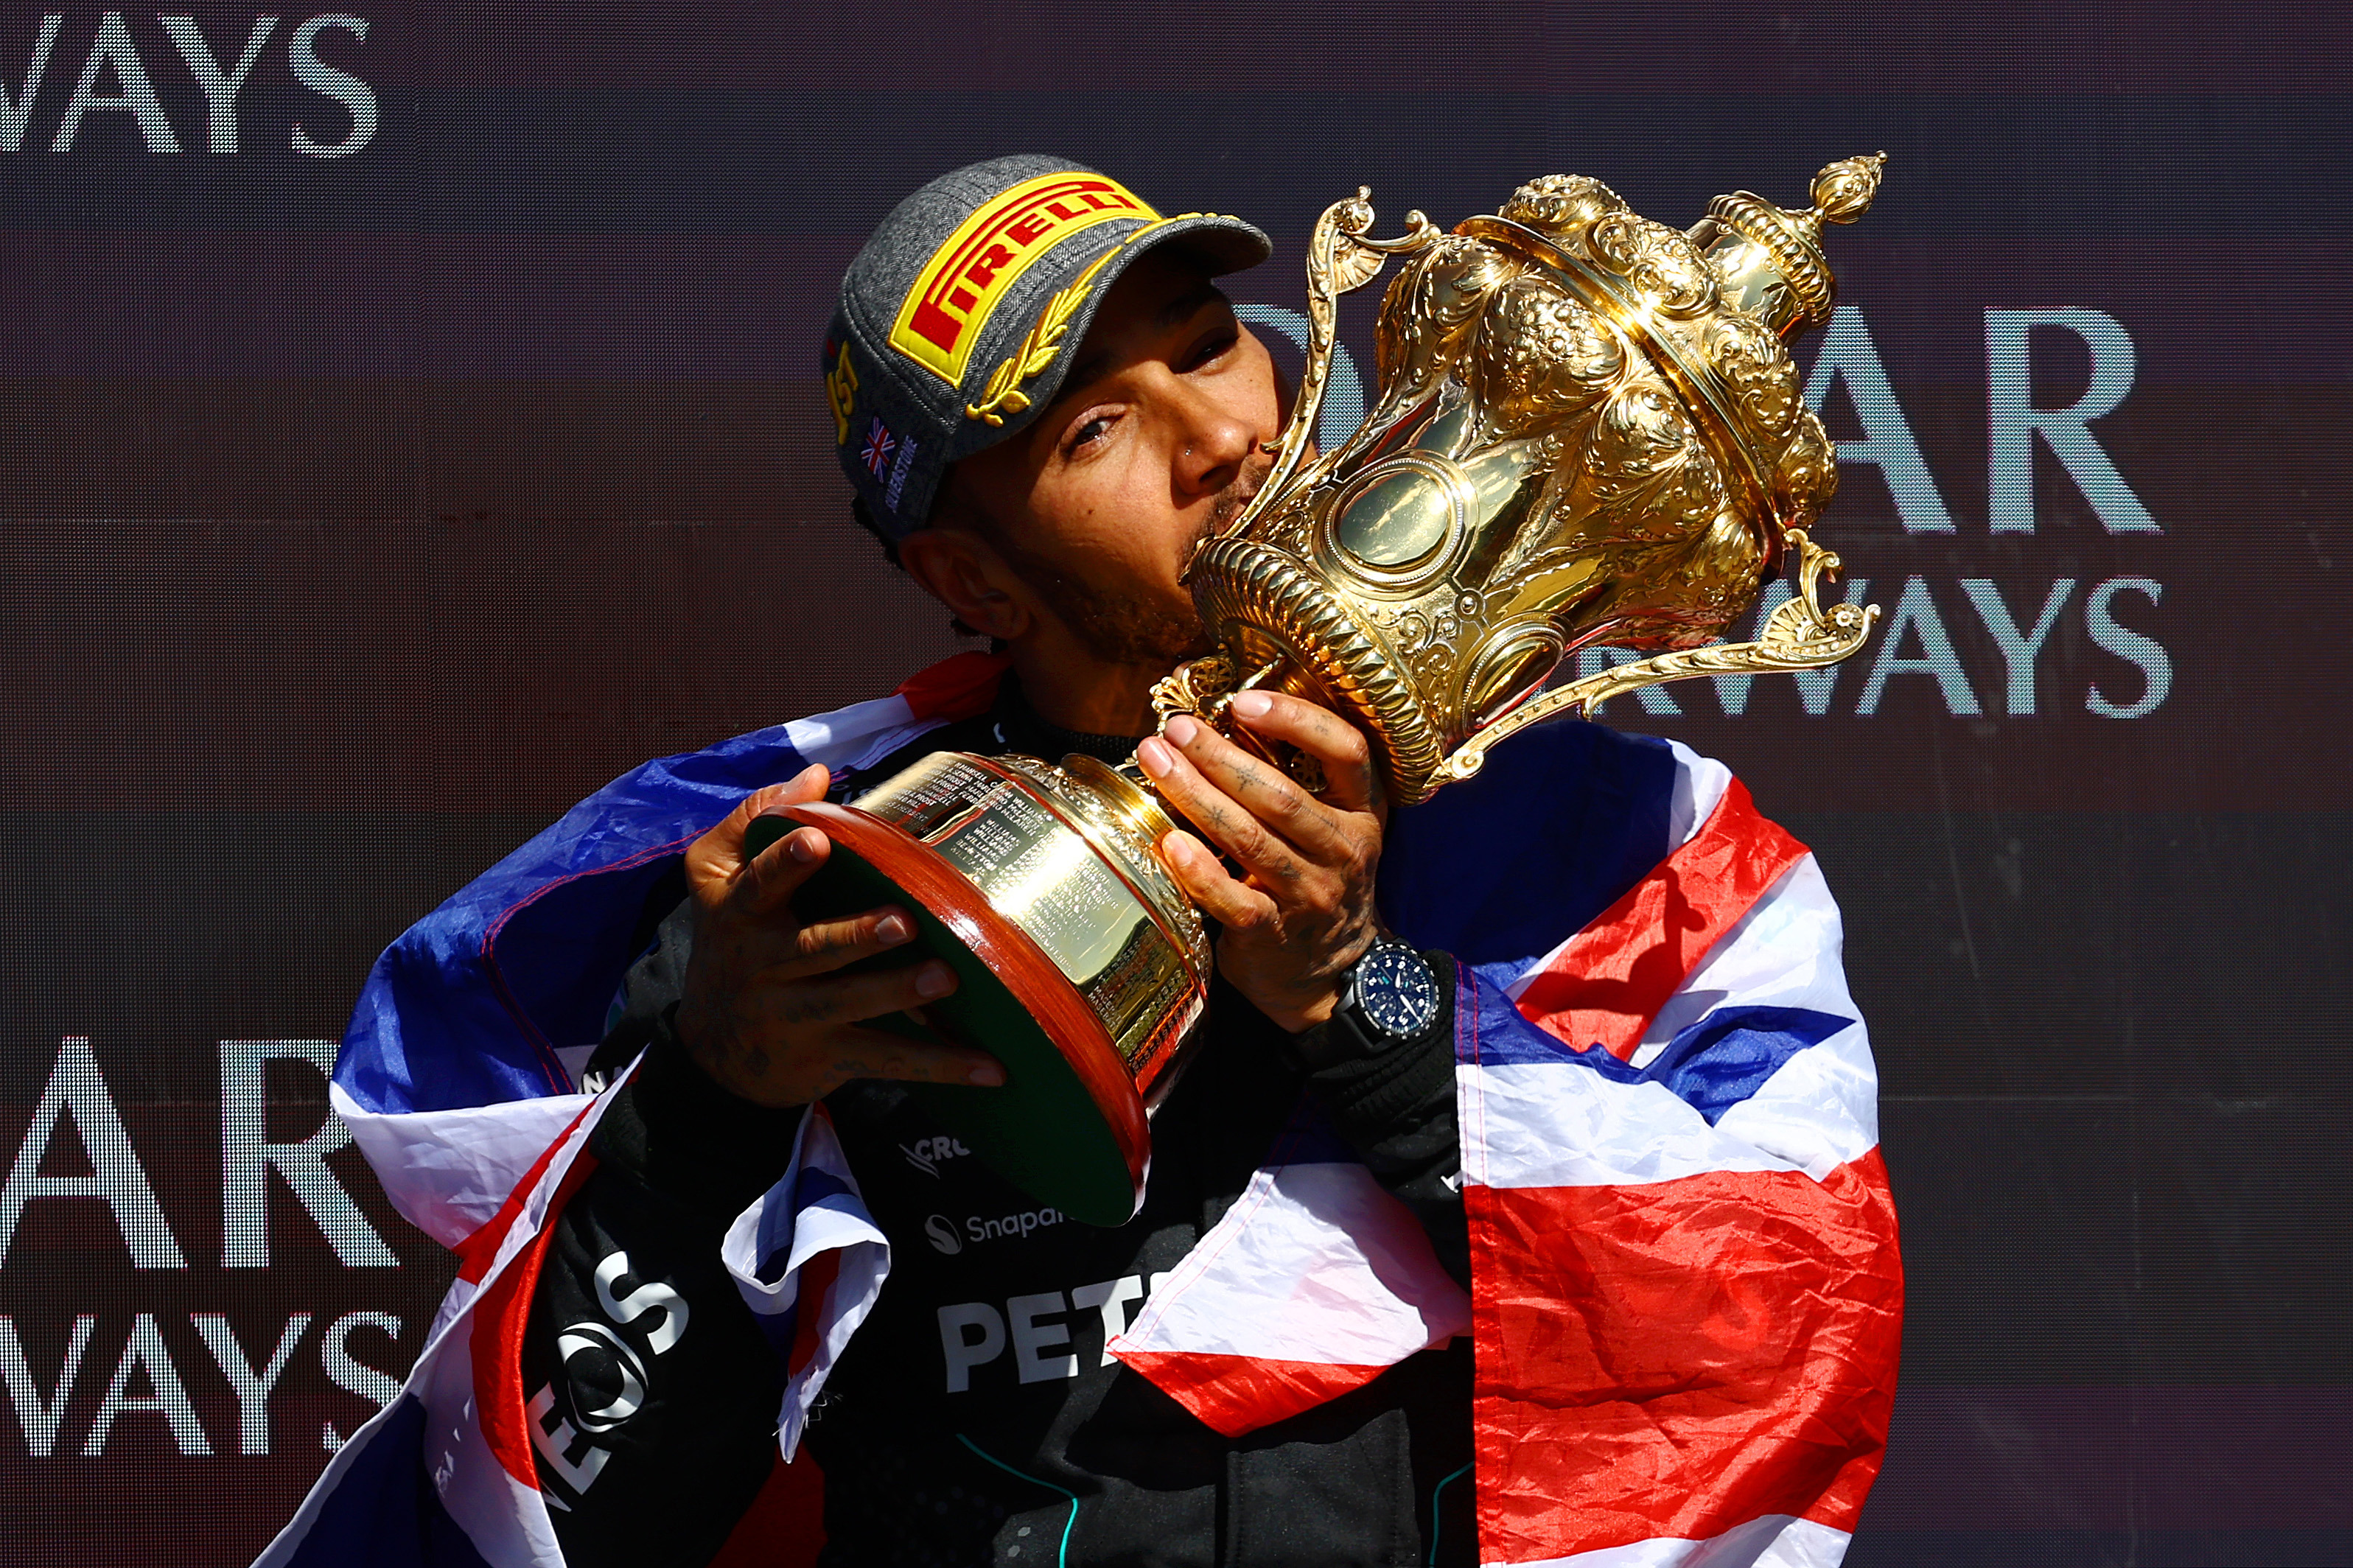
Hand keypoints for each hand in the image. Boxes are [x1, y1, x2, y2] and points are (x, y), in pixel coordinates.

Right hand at [672, 762, 1004, 1107]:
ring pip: (850, 1006)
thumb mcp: (717, 877)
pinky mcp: (830, 1058)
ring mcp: (797, 1017)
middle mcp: (765, 967)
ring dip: (899, 994)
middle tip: (904, 921)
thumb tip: (816, 776)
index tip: (817, 840)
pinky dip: (940, 1066)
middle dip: (856, 936)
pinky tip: (991, 1067)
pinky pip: (887, 1061)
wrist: (714, 1051)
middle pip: (812, 950)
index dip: (784, 864)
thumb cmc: (732, 940)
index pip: (758, 886)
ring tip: (945, 978)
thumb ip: (757, 822)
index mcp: (741, 915)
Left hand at [1135, 690, 1384, 1032]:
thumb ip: (1293, 784)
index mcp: (1361, 812)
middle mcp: (1344, 849)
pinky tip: (1167, 841)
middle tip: (1176, 729)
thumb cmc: (1315, 881)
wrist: (1331, 975)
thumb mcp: (1330, 830)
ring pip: (1250, 839)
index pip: (1347, 751)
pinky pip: (1232, 899)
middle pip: (1279, 795)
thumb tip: (1217, 723)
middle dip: (1220, 756)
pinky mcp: (1274, 933)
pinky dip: (1198, 869)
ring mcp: (1311, 895)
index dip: (1297, 720)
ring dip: (1197, 796)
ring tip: (1157, 763)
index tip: (1242, 702)